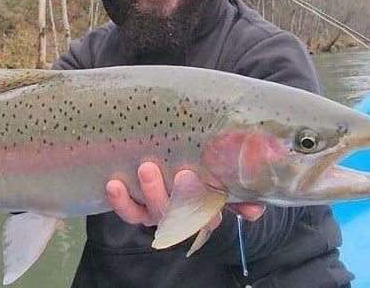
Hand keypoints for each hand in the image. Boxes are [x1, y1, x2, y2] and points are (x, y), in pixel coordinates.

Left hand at [106, 162, 264, 229]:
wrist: (161, 155)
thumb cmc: (197, 164)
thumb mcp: (218, 172)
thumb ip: (237, 188)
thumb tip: (255, 210)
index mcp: (205, 207)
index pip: (211, 213)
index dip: (209, 204)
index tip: (207, 188)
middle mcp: (181, 214)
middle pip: (182, 214)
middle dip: (181, 196)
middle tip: (182, 174)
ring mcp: (157, 212)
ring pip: (153, 213)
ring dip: (151, 193)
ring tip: (146, 169)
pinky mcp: (134, 207)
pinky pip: (127, 211)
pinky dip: (120, 201)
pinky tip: (114, 184)